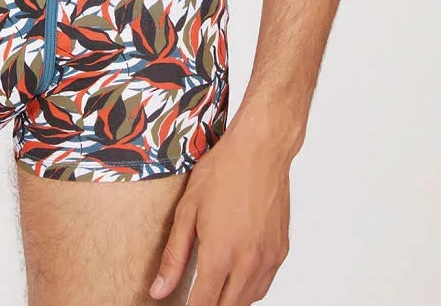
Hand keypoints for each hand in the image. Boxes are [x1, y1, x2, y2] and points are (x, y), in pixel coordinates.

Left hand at [149, 121, 291, 303]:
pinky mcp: (281, 251)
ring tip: (215, 288)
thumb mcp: (187, 210)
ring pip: (249, 300)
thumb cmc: (223, 171)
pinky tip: (236, 274)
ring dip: (231, 300)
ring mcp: (268, 258)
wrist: (261, 150)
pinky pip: (265, 284)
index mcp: (220, 254)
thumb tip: (159, 290)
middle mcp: (247, 262)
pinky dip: (250, 287)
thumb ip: (174, 256)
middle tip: (197, 295)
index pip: (204, 305)